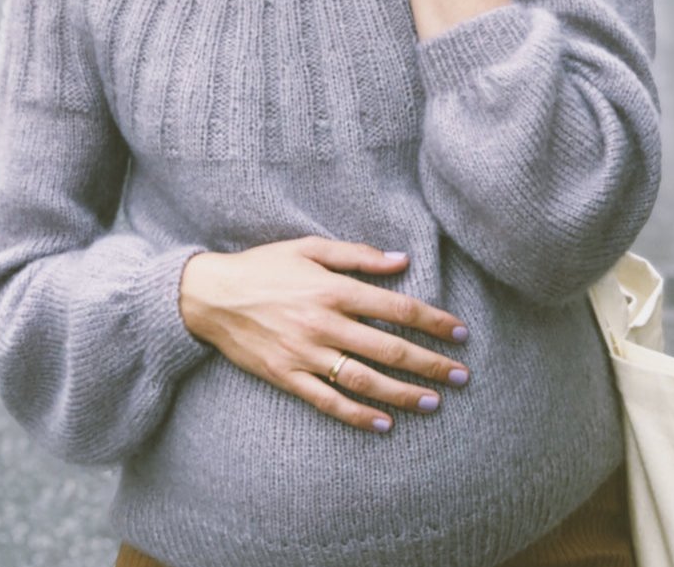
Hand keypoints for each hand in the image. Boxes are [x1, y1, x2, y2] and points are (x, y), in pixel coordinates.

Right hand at [179, 237, 469, 433]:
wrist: (210, 296)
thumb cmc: (265, 265)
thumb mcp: (311, 248)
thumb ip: (358, 255)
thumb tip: (402, 259)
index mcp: (334, 289)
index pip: (396, 307)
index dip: (432, 321)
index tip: (460, 332)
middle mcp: (324, 323)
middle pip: (388, 348)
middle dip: (430, 363)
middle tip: (462, 375)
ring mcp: (305, 354)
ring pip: (364, 380)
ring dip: (403, 393)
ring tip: (434, 403)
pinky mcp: (287, 377)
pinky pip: (327, 401)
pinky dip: (357, 415)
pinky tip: (384, 424)